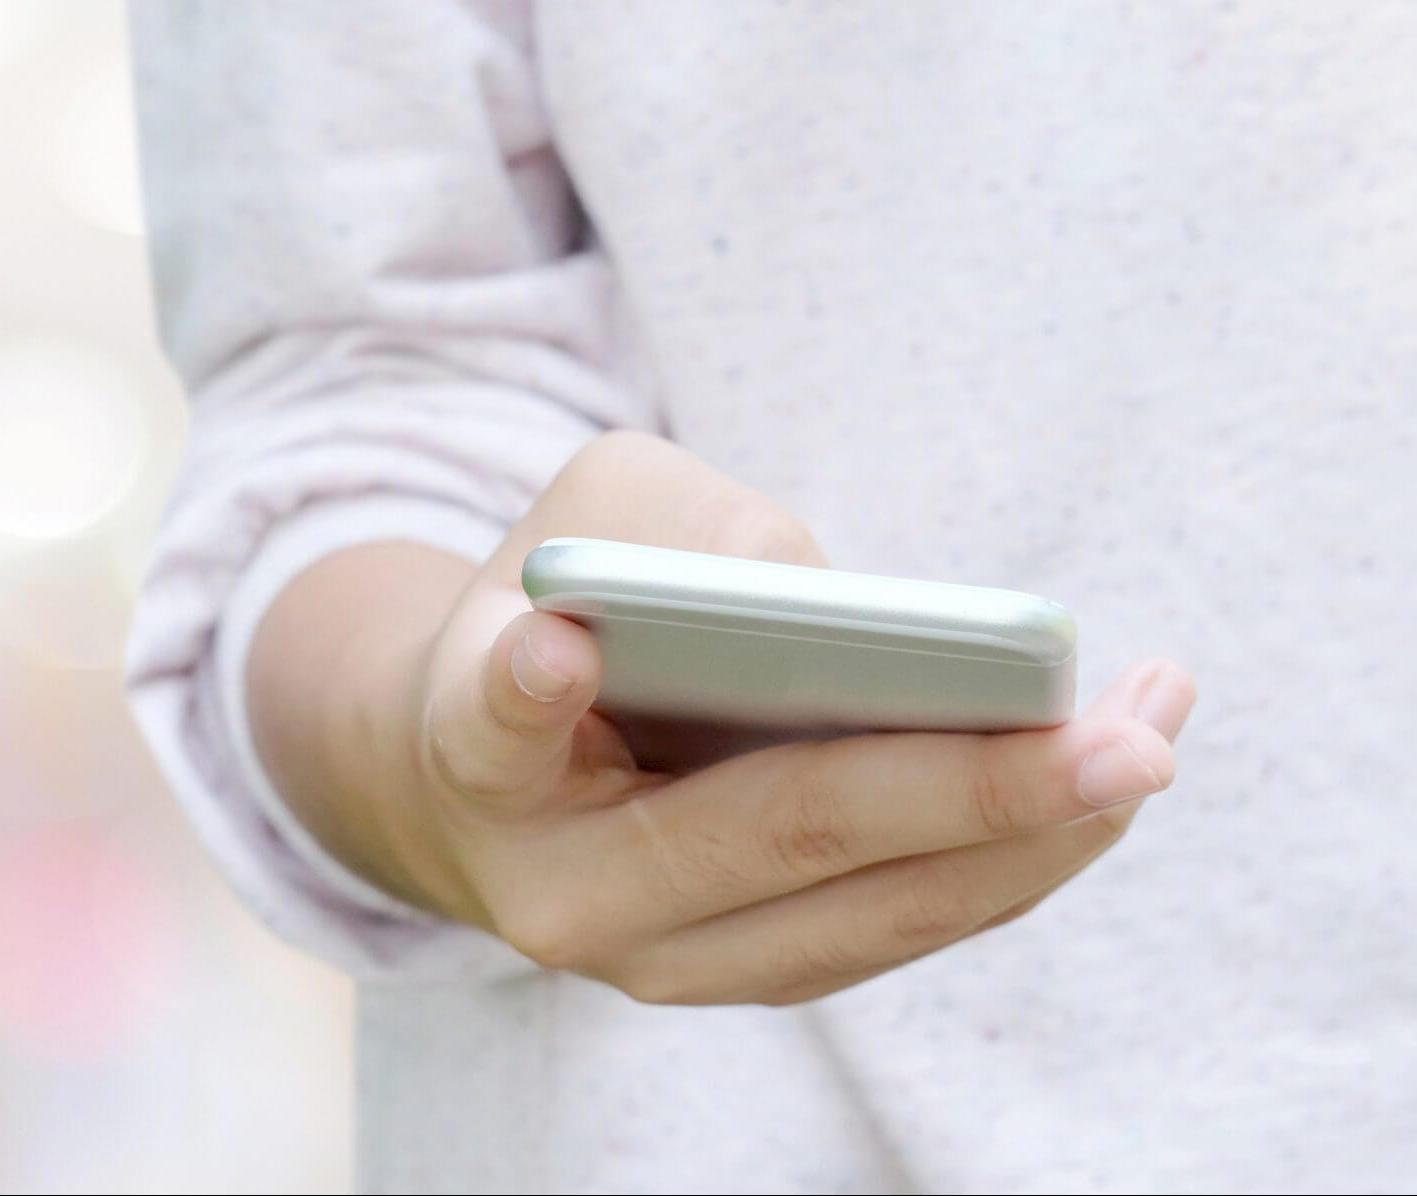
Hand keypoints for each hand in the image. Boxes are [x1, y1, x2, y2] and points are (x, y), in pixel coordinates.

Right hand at [254, 431, 1196, 1003]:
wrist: (497, 782)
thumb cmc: (555, 609)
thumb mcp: (595, 520)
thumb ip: (691, 530)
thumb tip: (849, 607)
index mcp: (476, 748)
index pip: (493, 720)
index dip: (526, 688)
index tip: (551, 647)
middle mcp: (565, 889)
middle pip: (771, 843)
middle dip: (966, 792)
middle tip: (1123, 744)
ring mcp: (662, 959)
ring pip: (868, 915)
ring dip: (1032, 836)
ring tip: (1153, 739)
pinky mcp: (748, 975)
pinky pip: (896, 925)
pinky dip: (1008, 857)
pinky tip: (1098, 785)